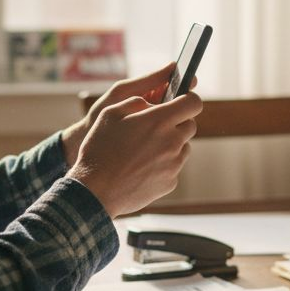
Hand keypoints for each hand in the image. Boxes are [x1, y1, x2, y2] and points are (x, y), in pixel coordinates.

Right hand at [67, 92, 201, 217]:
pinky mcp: (171, 182)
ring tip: (144, 150)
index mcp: (159, 121)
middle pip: (190, 125)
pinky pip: (174, 167)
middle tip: (155, 128)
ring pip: (183, 147)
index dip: (189, 99)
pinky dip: (163, 164)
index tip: (182, 101)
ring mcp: (174, 164)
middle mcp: (172, 141)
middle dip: (177, 123)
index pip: (193, 103)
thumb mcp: (110, 114)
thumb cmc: (100, 149)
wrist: (96, 191)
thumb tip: (151, 104)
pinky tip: (142, 168)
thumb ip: (136, 102)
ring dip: (171, 144)